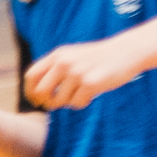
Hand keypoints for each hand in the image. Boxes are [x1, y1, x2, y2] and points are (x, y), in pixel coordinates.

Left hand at [21, 40, 135, 110]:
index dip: (31, 92)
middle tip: (60, 102)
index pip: (31, 76)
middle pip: (42, 92)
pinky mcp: (90, 83)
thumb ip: (54, 70)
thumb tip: (36, 94)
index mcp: (57, 55)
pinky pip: (76, 104)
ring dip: (69, 102)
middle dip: (49, 102)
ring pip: (60, 101)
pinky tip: (92, 93)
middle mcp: (63, 63)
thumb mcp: (72, 57)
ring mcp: (76, 73)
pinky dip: (83, 103)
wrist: (126, 52)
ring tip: (82, 92)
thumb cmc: (97, 58)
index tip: (38, 100)